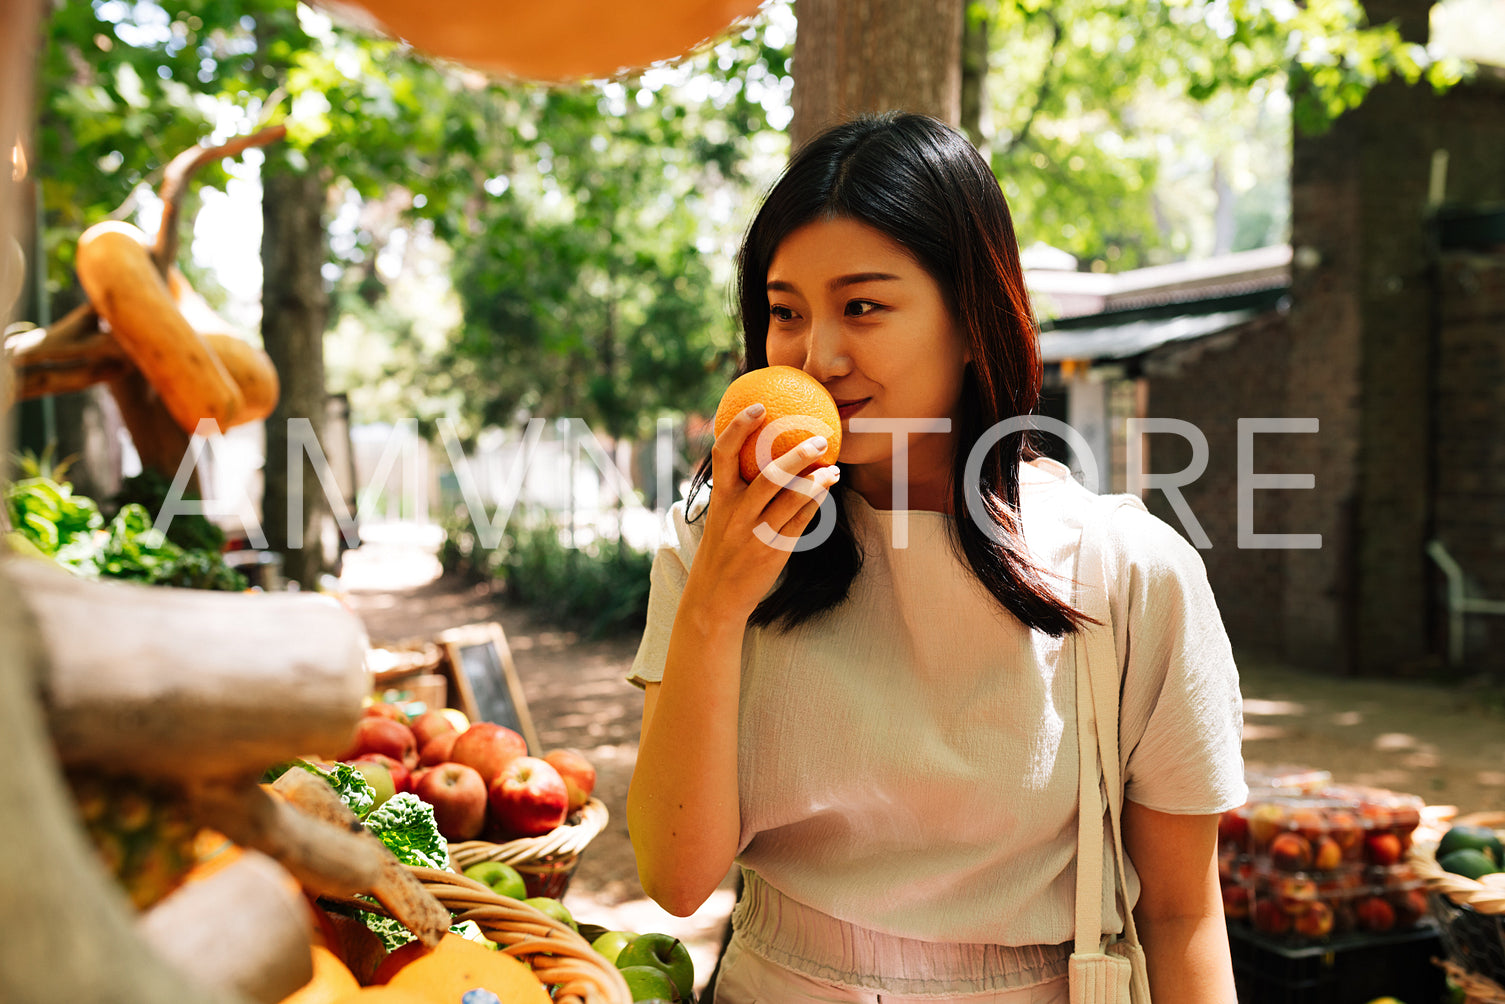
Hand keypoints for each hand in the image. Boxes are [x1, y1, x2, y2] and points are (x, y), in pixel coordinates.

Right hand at [685, 403, 839, 623]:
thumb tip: (764, 454)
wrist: (715, 596)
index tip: (758, 407)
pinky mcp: (773, 552)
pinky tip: (828, 491)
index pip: (722, 454)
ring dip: (816, 481)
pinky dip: (816, 504)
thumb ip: (738, 489)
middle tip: (818, 438)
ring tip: (833, 468)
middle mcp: (736, 513)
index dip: (738, 427)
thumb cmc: (722, 549)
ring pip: (791, 500)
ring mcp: (755, 533)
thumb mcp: (721, 516)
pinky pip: (801, 522)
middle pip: (768, 476)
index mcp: (720, 499)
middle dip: (796, 455)